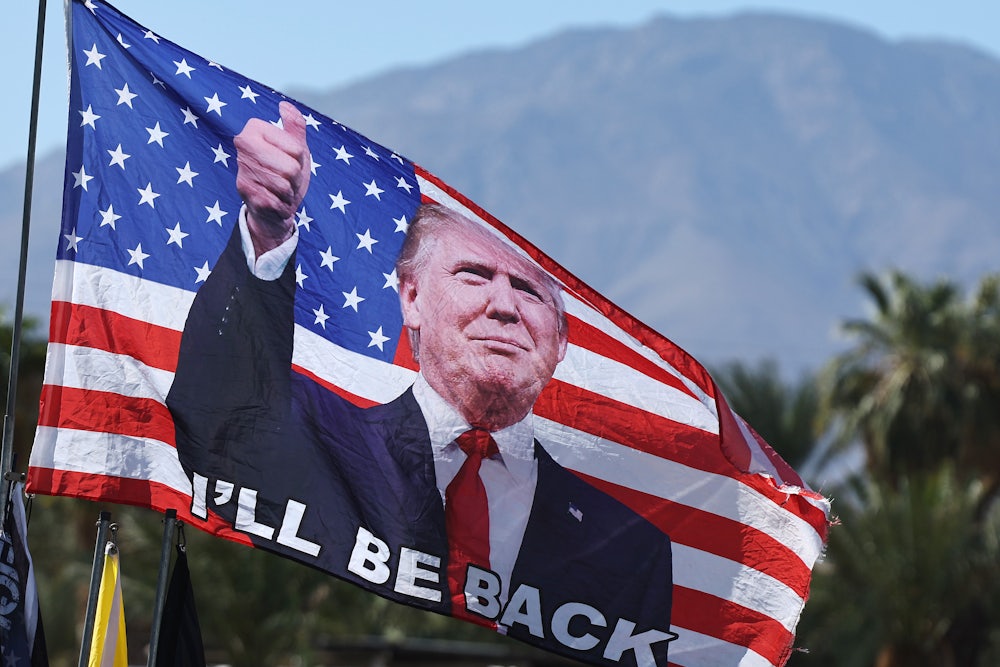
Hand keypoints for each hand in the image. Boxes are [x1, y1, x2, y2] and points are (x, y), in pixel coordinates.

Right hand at [235, 101, 310, 255]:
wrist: (270, 206)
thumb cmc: (284, 172)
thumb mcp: (296, 147)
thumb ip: (294, 126)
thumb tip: (284, 105)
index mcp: (255, 129)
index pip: (296, 149)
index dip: (300, 160)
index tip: (290, 160)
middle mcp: (243, 146)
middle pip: (291, 168)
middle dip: (295, 179)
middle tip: (286, 179)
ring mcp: (242, 169)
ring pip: (284, 186)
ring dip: (289, 193)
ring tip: (280, 190)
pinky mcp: (244, 193)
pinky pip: (276, 202)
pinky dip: (281, 206)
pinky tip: (273, 202)